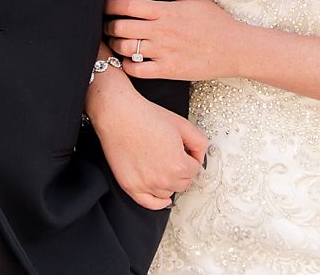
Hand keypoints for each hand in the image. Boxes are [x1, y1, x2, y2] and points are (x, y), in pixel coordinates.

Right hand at [87, 86, 207, 209]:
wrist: (119, 115)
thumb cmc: (146, 117)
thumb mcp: (182, 124)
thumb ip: (199, 142)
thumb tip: (200, 156)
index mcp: (179, 165)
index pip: (195, 169)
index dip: (191, 158)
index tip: (184, 151)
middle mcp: (164, 179)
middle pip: (184, 183)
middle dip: (182, 171)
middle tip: (173, 156)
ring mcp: (146, 185)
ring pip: (169, 192)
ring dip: (169, 182)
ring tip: (161, 164)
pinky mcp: (131, 187)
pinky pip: (149, 204)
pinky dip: (158, 202)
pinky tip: (162, 198)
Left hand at [104, 0, 243, 81]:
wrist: (235, 48)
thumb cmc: (217, 23)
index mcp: (166, 11)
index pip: (129, 5)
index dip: (111, 5)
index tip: (105, 7)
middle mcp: (162, 30)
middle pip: (122, 26)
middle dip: (109, 26)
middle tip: (107, 26)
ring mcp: (164, 51)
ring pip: (126, 48)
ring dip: (116, 45)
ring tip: (115, 43)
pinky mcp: (169, 69)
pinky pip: (138, 70)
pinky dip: (128, 66)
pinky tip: (129, 61)